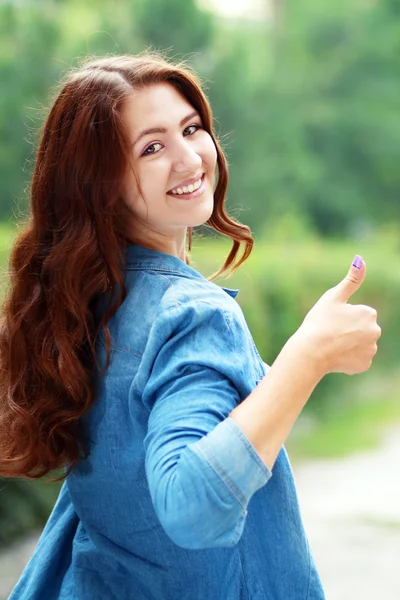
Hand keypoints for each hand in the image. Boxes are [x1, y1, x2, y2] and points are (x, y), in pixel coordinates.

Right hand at [296, 256, 380, 375]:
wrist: (310, 352)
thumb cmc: (319, 322)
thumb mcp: (333, 297)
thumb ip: (351, 279)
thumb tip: (360, 259)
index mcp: (369, 314)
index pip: (359, 313)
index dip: (344, 316)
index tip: (332, 320)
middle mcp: (375, 332)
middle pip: (362, 328)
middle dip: (350, 330)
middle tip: (331, 332)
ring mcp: (370, 350)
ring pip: (360, 343)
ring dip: (349, 344)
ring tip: (332, 344)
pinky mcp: (364, 365)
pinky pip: (357, 359)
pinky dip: (348, 358)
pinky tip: (335, 355)